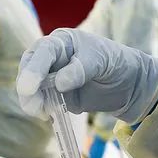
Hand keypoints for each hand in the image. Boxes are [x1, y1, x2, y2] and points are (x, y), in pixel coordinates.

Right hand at [16, 29, 157, 124]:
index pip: (43, 51)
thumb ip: (81, 69)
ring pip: (32, 89)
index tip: (28, 87)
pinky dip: (42, 109)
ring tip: (42, 112)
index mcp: (62, 42)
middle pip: (29, 70)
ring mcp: (52, 78)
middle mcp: (53, 58)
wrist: (130, 84)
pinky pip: (43, 103)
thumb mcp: (101, 61)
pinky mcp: (57, 96)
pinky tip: (49, 116)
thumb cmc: (115, 62)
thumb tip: (59, 83)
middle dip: (27, 87)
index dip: (33, 68)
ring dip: (32, 101)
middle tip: (32, 104)